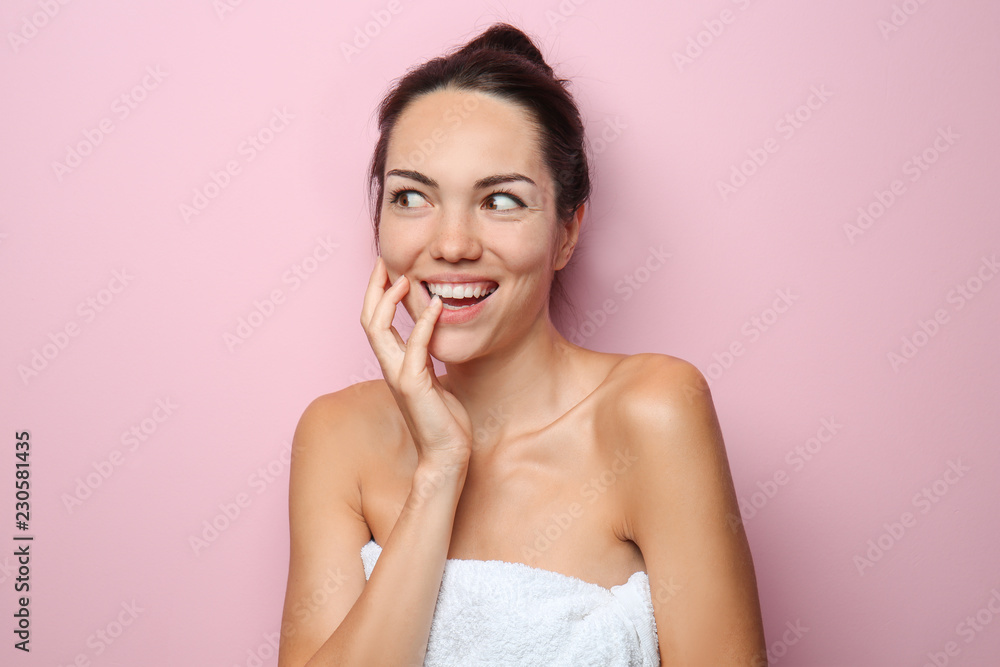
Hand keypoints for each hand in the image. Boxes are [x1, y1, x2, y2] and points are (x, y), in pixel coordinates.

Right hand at [360, 257, 472, 464]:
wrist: (447, 455)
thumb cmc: (445, 421)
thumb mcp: (436, 379)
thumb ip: (429, 357)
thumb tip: (436, 336)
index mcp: (395, 365)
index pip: (376, 322)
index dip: (378, 295)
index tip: (388, 269)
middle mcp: (391, 368)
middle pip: (368, 320)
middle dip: (375, 289)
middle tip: (385, 262)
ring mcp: (399, 376)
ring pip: (378, 330)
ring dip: (389, 300)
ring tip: (405, 278)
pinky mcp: (414, 386)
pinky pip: (415, 347)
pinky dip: (423, 323)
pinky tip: (437, 305)